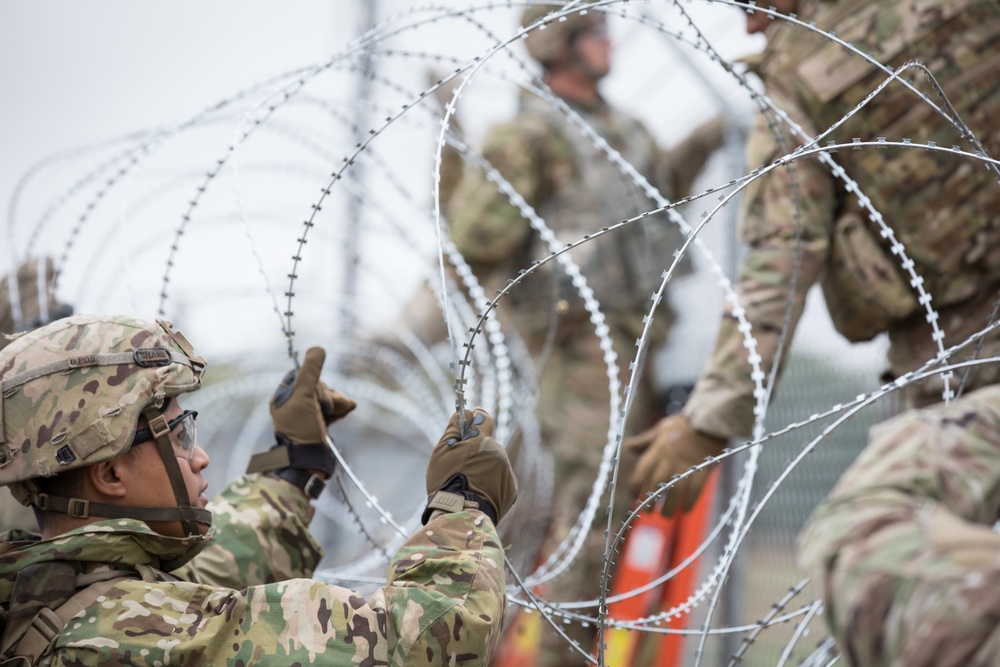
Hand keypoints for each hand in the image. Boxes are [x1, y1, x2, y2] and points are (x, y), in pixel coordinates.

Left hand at [270, 347, 356, 444]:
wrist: (309, 460)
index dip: (315, 383)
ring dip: (335, 404)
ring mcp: (308, 413)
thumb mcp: (304, 396)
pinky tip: (339, 416)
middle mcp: (294, 403)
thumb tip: (317, 348)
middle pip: (319, 386)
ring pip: (329, 397)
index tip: (314, 395)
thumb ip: (310, 372)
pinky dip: (339, 410)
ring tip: (333, 416)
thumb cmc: (301, 429)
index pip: (304, 376)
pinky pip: (333, 407)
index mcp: (283, 396)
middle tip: (323, 410)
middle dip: (327, 397)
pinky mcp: (320, 422)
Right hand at [425, 408, 517, 523]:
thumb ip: (454, 429)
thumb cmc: (447, 481)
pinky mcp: (512, 489)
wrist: (461, 515)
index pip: (484, 419)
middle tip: (461, 465)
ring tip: (468, 483)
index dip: (477, 417)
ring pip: (494, 463)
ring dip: (484, 467)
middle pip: (487, 445)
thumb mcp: (442, 451)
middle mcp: (498, 452)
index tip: (472, 416)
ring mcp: (507, 471)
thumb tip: (464, 413)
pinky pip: (500, 479)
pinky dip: (491, 483)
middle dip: (477, 450)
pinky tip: (478, 492)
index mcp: (482, 440)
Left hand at [626, 414, 726, 515]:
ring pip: (674, 492)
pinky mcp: (703, 470)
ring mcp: (686, 466)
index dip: (635, 487)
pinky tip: (685, 510)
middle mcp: (669, 460)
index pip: (641, 472)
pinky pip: (695, 490)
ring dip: (668, 507)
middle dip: (649, 502)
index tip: (633, 496)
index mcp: (658, 450)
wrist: (709, 420)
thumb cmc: (683, 424)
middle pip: (656, 485)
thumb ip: (645, 441)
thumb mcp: (661, 429)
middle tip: (648, 513)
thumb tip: (629, 447)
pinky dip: (690, 502)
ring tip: (665, 515)